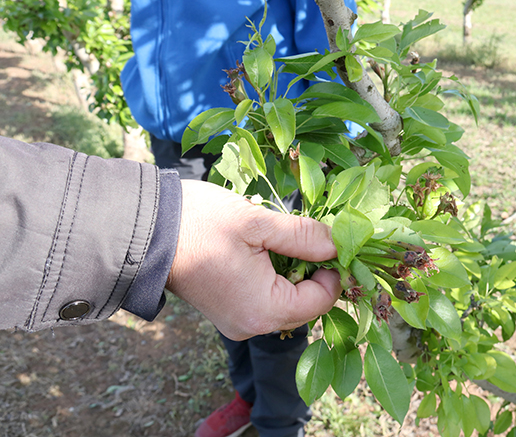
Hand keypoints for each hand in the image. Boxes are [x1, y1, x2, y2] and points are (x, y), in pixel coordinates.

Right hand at [166, 180, 339, 339]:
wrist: (142, 229)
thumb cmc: (199, 223)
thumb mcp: (258, 223)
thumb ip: (303, 236)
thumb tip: (339, 244)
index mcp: (263, 309)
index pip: (321, 300)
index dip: (334, 270)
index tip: (332, 240)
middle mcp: (252, 325)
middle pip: (305, 304)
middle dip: (313, 270)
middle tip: (309, 234)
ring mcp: (237, 321)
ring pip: (286, 300)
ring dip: (293, 270)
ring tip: (284, 237)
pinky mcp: (227, 311)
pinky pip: (265, 299)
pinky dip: (274, 276)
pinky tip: (266, 249)